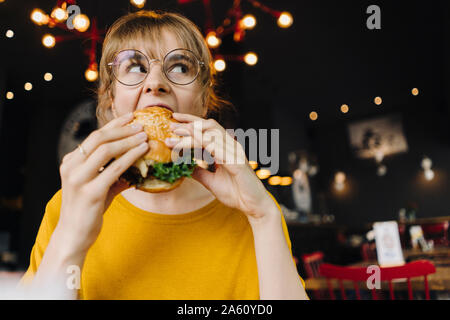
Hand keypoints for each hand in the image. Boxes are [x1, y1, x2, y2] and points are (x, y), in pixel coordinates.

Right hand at [57, 112, 148, 253]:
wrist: (74, 235)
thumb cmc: (88, 210)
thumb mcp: (100, 187)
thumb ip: (114, 174)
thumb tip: (138, 164)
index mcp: (71, 161)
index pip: (95, 136)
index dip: (114, 125)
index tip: (131, 117)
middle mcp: (72, 166)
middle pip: (99, 138)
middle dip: (122, 129)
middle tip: (141, 125)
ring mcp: (79, 179)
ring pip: (106, 150)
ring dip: (128, 141)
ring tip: (145, 136)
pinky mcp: (90, 192)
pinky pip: (114, 169)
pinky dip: (130, 158)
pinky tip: (142, 152)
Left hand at [165, 113, 276, 220]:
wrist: (252, 206)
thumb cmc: (235, 193)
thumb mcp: (210, 181)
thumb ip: (198, 172)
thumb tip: (183, 166)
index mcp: (225, 149)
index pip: (207, 130)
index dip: (191, 123)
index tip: (173, 122)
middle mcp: (230, 147)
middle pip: (209, 126)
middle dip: (189, 123)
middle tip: (171, 125)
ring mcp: (234, 153)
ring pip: (212, 135)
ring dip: (192, 133)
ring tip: (176, 134)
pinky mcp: (236, 163)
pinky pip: (218, 149)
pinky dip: (204, 143)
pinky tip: (191, 143)